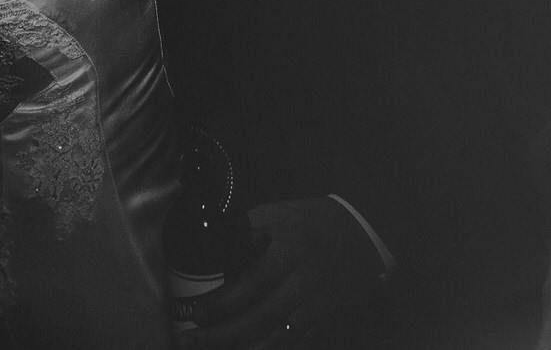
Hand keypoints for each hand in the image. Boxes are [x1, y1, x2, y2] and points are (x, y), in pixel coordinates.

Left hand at [179, 197, 383, 349]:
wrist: (361, 237)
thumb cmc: (313, 223)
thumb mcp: (278, 214)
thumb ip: (245, 229)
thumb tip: (209, 244)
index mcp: (289, 254)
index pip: (251, 284)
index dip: (221, 303)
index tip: (195, 312)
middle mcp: (303, 286)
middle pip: (259, 321)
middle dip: (221, 336)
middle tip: (189, 342)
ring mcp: (315, 309)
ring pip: (276, 342)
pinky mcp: (323, 324)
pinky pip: (294, 348)